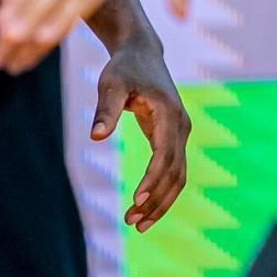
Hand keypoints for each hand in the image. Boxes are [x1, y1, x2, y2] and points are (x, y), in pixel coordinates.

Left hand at [88, 36, 190, 231]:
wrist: (141, 53)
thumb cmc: (124, 68)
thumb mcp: (111, 84)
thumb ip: (106, 109)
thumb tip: (95, 136)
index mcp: (168, 114)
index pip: (164, 155)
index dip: (153, 180)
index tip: (137, 200)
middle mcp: (181, 126)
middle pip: (175, 173)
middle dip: (156, 201)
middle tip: (132, 223)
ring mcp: (181, 133)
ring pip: (178, 176)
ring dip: (160, 202)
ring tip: (136, 223)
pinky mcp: (174, 137)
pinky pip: (173, 170)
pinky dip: (161, 191)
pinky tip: (144, 207)